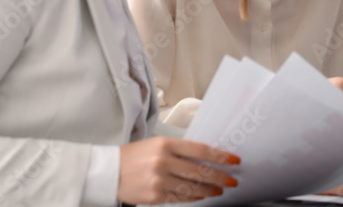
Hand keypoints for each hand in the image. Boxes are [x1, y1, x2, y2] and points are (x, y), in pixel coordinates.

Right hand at [118, 137, 238, 203]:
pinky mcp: (154, 196)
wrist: (108, 172)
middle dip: (220, 177)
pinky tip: (201, 195)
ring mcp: (159, 180)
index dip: (221, 156)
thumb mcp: (156, 144)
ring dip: (209, 190)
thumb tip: (206, 157)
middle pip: (200, 171)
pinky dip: (194, 197)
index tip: (234, 160)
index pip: (201, 150)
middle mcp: (163, 161)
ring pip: (193, 187)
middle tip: (231, 180)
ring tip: (219, 189)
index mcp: (166, 144)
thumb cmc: (134, 156)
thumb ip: (179, 150)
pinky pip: (180, 198)